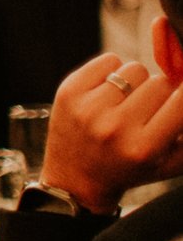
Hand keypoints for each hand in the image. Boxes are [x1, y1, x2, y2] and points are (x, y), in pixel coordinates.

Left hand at [40, 53, 182, 212]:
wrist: (76, 180)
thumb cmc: (130, 169)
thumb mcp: (170, 162)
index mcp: (143, 148)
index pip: (182, 101)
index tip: (179, 97)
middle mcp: (114, 128)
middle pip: (160, 82)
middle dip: (160, 94)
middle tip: (147, 111)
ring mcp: (88, 109)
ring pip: (135, 69)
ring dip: (136, 83)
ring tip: (125, 104)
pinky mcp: (68, 92)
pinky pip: (109, 60)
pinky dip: (112, 71)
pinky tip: (106, 93)